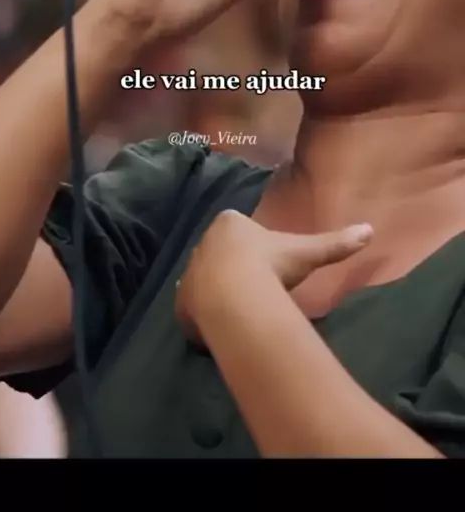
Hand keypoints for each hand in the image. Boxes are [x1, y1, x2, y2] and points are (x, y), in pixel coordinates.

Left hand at [175, 210, 372, 344]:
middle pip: (219, 254)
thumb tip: (370, 230)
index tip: (268, 260)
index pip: (237, 227)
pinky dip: (206, 317)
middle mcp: (203, 243)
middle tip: (257, 286)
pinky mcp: (182, 304)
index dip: (252, 244)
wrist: (234, 296)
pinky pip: (194, 308)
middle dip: (233, 267)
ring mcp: (189, 273)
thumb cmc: (270, 265)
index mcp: (228, 224)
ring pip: (204, 280)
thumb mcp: (307, 252)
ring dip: (218, 292)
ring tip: (241, 309)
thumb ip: (336, 242)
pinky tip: (224, 327)